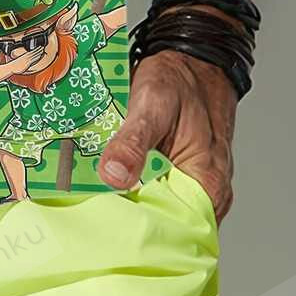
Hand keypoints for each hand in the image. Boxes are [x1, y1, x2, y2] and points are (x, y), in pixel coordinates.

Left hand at [96, 49, 237, 221]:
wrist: (193, 60)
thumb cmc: (180, 80)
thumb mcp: (152, 104)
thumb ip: (133, 142)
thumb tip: (112, 177)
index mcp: (207, 185)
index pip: (174, 232)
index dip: (139, 235)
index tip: (102, 232)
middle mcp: (206, 194)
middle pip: (165, 227)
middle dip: (129, 226)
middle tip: (88, 220)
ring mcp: (192, 187)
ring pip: (158, 211)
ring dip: (128, 208)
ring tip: (91, 207)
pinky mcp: (178, 176)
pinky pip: (155, 194)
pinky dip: (133, 192)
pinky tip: (106, 188)